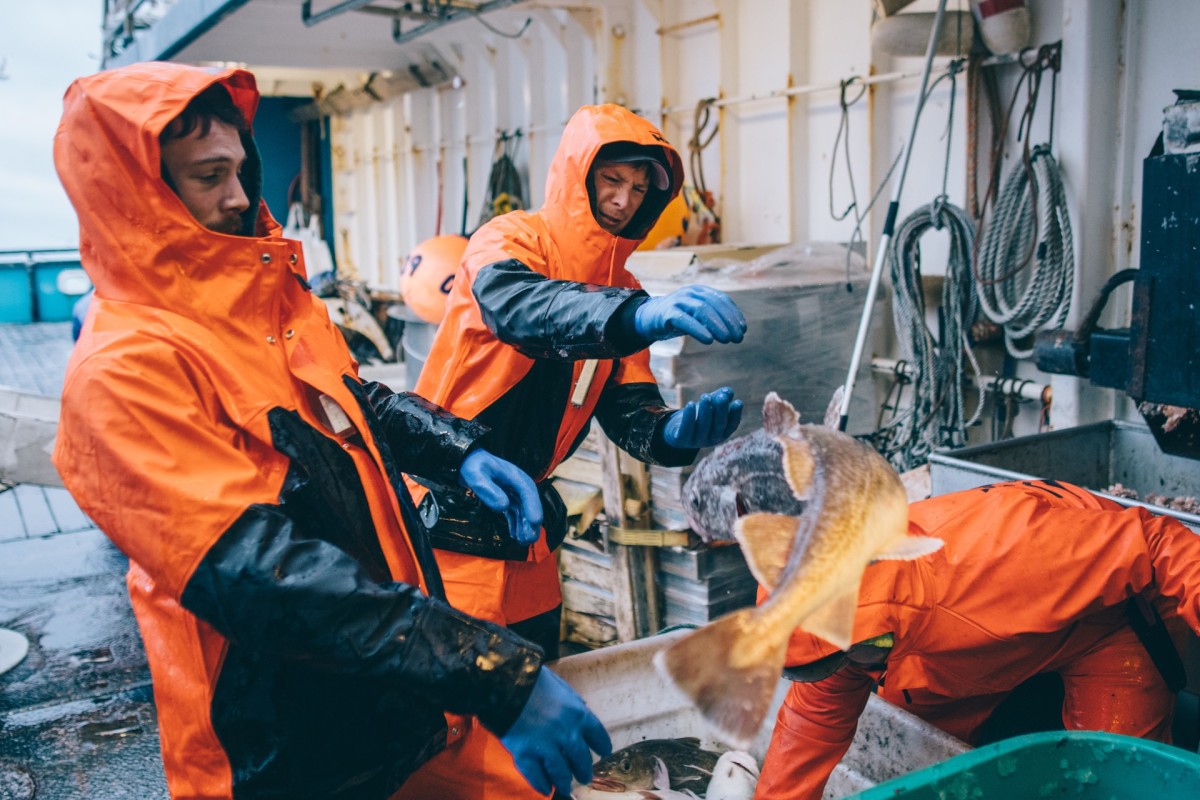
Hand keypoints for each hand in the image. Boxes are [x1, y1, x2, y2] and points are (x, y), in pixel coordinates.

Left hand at [458, 449, 543, 544]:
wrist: (468, 462)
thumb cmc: (473, 466)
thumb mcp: (476, 475)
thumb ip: (488, 490)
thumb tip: (503, 506)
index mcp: (515, 476)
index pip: (528, 492)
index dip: (533, 507)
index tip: (535, 522)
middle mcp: (518, 485)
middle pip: (530, 505)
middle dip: (531, 523)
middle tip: (529, 539)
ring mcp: (514, 493)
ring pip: (524, 512)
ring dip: (524, 526)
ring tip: (522, 542)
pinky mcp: (508, 499)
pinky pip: (515, 513)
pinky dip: (516, 524)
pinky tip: (515, 535)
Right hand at [499, 668, 611, 796]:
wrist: (505, 681)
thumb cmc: (532, 679)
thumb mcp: (560, 685)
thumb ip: (573, 700)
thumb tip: (583, 708)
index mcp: (578, 714)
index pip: (598, 736)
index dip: (602, 747)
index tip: (603, 752)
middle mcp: (566, 733)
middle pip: (582, 759)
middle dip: (584, 770)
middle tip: (585, 776)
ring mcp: (545, 746)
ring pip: (561, 772)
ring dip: (565, 782)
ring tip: (566, 787)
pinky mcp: (524, 754)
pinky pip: (537, 776)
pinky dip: (542, 785)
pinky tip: (546, 790)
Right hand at [633, 285, 746, 343]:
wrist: (649, 318)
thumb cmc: (678, 318)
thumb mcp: (697, 315)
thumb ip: (714, 318)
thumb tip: (737, 331)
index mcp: (700, 291)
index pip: (722, 299)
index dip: (734, 314)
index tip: (743, 329)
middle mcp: (690, 292)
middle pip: (714, 304)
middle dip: (729, 322)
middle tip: (738, 338)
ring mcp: (678, 300)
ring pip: (702, 309)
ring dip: (717, 325)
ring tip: (727, 340)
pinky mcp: (668, 313)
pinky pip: (685, 320)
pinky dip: (698, 329)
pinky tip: (708, 340)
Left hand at [663, 387, 742, 448]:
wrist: (677, 431)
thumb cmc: (699, 416)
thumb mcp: (711, 406)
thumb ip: (720, 398)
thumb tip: (728, 391)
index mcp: (722, 432)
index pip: (732, 425)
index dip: (735, 414)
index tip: (738, 402)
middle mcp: (711, 439)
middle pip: (719, 426)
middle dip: (721, 411)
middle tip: (721, 397)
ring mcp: (696, 441)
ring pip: (703, 427)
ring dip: (705, 411)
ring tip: (705, 396)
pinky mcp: (681, 439)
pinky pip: (686, 429)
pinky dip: (688, 417)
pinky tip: (690, 404)